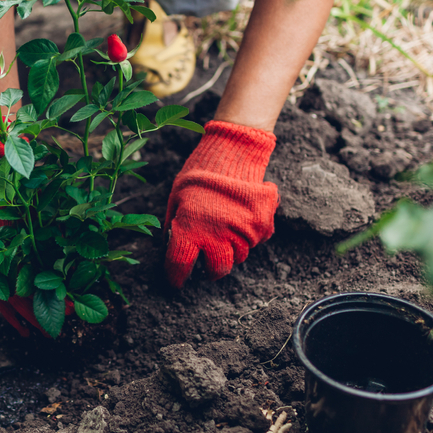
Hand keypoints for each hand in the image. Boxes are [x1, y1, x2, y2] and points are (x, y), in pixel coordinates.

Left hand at [164, 120, 279, 287]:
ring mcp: (242, 232)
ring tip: (225, 230)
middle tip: (208, 259)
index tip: (177, 281)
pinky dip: (249, 235)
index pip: (180, 265)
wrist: (232, 151)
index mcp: (190, 229)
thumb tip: (171, 246)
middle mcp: (217, 235)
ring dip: (231, 249)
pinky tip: (241, 218)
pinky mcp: (262, 225)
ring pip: (239, 256)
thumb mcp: (177, 197)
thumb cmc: (199, 174)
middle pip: (218, 269)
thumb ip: (175, 224)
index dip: (176, 277)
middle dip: (212, 269)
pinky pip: (256, 241)